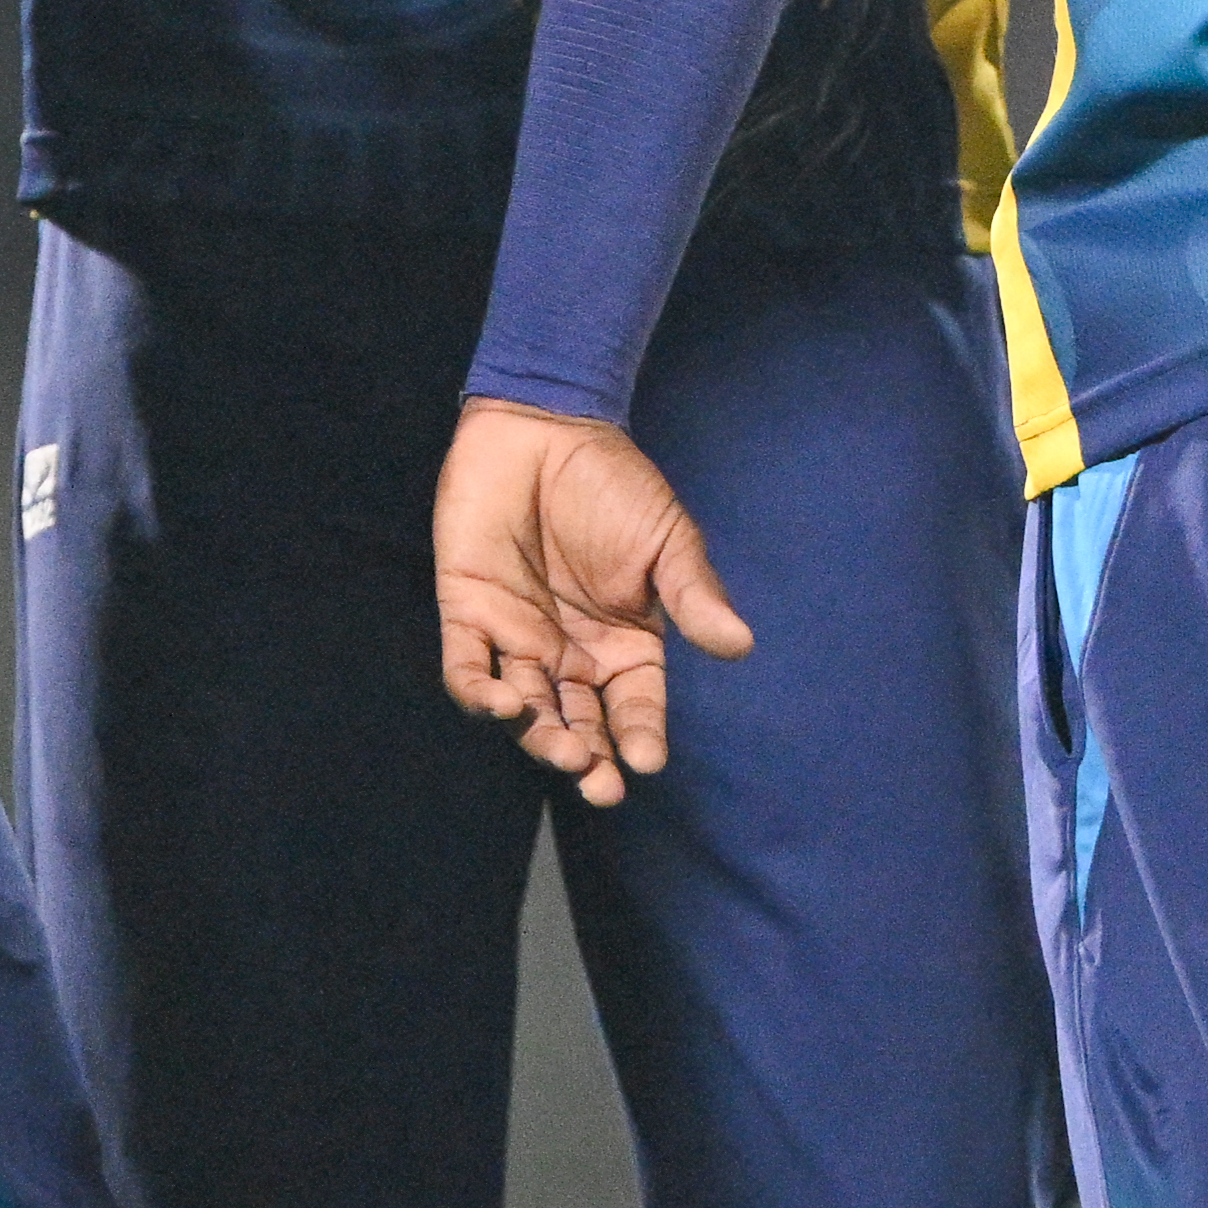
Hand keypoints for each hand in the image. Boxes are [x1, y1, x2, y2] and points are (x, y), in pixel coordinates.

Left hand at [434, 397, 752, 799]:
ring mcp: (516, 638)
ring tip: (564, 749)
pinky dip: (479, 694)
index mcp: (622, 642)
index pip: (634, 707)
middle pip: (579, 723)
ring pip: (525, 709)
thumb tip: (740, 646)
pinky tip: (502, 704)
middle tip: (600, 783)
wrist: (544, 424)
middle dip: (589, 759)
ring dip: (541, 736)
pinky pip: (466, 670)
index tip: (649, 760)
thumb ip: (694, 593)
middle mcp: (569, 653)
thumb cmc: (613, 481)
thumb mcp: (667, 538)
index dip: (640, 736)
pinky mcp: (467, 615)